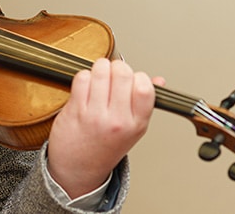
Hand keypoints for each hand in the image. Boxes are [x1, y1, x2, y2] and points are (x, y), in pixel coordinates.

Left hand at [46, 58, 162, 197]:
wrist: (78, 167)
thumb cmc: (106, 145)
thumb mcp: (133, 128)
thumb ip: (145, 102)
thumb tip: (158, 80)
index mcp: (136, 124)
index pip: (145, 87)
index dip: (138, 76)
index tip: (132, 79)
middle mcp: (117, 120)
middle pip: (123, 73)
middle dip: (118, 67)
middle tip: (113, 73)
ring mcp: (95, 115)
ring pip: (101, 71)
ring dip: (100, 68)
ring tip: (99, 76)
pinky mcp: (75, 110)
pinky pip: (82, 79)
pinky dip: (84, 76)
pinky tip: (86, 85)